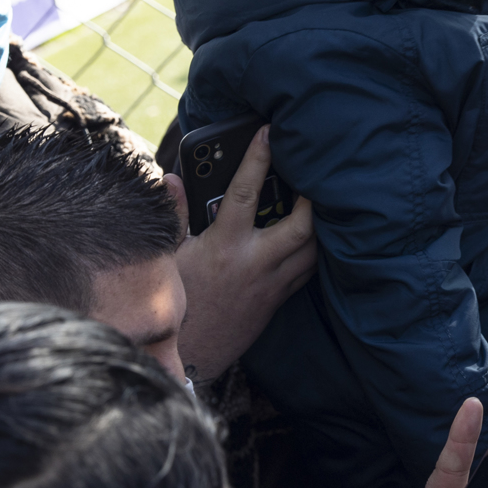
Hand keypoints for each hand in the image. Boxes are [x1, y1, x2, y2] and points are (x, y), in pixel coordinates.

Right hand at [165, 127, 315, 382]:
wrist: (188, 355)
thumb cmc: (174, 302)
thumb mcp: (168, 256)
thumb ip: (175, 215)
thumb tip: (172, 179)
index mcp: (224, 246)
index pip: (245, 192)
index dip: (258, 158)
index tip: (269, 132)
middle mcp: (255, 264)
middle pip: (302, 226)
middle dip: (313, 198)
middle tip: (313, 172)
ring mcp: (272, 285)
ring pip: (313, 250)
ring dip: (320, 224)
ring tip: (318, 200)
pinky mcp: (278, 301)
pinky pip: (307, 270)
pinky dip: (313, 250)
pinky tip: (310, 236)